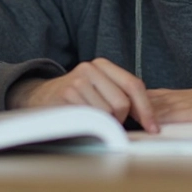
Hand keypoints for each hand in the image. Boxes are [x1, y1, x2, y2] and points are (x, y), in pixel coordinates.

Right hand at [6, 57, 158, 132]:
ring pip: (108, 113)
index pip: (134, 85)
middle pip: (123, 103)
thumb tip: (149, 118)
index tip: (153, 127)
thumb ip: (120, 94)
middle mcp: (90, 68)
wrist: (38, 97)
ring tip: (91, 119)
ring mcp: (77, 81)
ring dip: (104, 124)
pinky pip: (92, 118)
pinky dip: (92, 126)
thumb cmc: (75, 97)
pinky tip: (82, 121)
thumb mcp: (99, 87)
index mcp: (102, 64)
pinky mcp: (67, 96)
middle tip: (108, 122)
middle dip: (120, 119)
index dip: (146, 109)